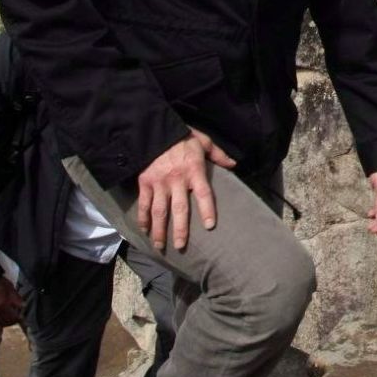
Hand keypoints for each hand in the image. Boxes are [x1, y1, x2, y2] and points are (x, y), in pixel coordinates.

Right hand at [0, 277, 23, 327]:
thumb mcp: (9, 287)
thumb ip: (16, 298)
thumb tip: (22, 306)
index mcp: (2, 305)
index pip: (12, 318)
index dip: (18, 318)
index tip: (20, 317)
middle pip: (4, 322)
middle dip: (10, 321)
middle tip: (13, 319)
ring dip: (1, 322)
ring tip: (4, 319)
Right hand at [137, 128, 236, 251]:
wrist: (154, 130)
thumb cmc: (182, 136)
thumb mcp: (203, 141)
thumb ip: (218, 154)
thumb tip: (234, 164)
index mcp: (194, 170)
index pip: (203, 193)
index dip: (207, 210)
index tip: (209, 226)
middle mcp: (176, 179)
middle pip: (179, 208)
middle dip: (180, 229)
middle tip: (181, 246)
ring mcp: (159, 183)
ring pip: (159, 211)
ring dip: (159, 230)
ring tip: (160, 246)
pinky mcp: (145, 183)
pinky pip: (144, 203)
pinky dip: (143, 217)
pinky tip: (144, 230)